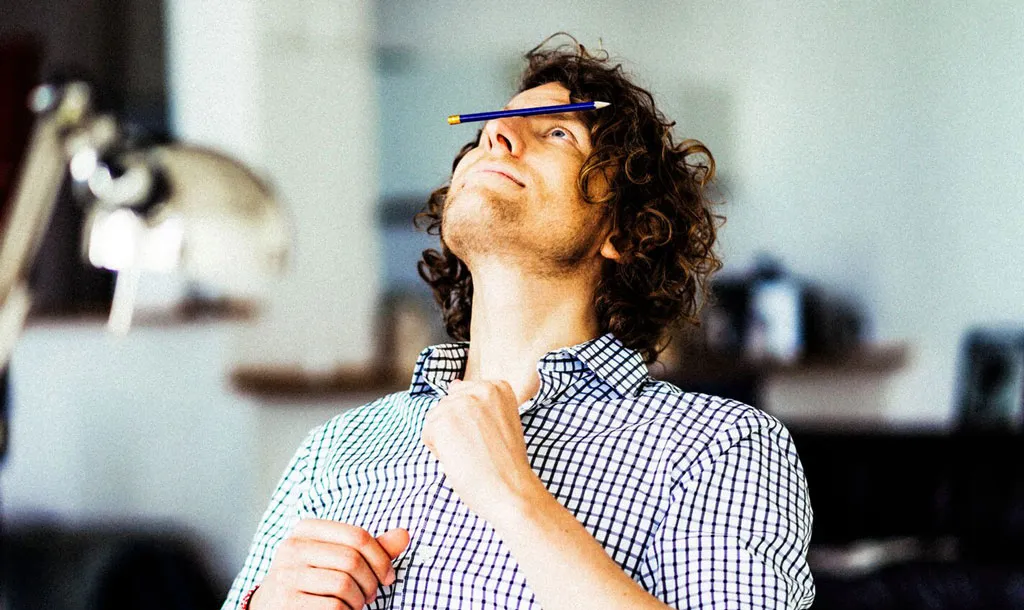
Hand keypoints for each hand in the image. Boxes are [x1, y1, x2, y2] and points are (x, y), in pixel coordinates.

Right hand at [250, 519, 409, 609]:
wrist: (272, 607)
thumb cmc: (314, 580)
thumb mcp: (337, 558)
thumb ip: (370, 548)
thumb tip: (405, 534)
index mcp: (306, 529)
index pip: (357, 536)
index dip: (381, 558)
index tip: (387, 576)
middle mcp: (291, 548)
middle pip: (352, 560)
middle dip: (371, 583)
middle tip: (371, 595)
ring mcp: (286, 575)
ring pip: (344, 585)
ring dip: (359, 600)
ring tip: (355, 604)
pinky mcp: (287, 602)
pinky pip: (334, 606)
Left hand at [422, 379, 543, 524]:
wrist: (511, 489)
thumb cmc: (507, 463)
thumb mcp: (500, 421)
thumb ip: (478, 402)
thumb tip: (453, 384)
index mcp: (498, 386)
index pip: (465, 395)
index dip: (473, 422)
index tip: (489, 437)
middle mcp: (479, 388)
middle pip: (449, 406)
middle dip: (458, 429)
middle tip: (481, 449)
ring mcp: (460, 402)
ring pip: (436, 420)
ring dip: (447, 440)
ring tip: (472, 454)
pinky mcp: (442, 420)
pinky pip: (428, 435)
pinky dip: (440, 452)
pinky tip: (461, 459)